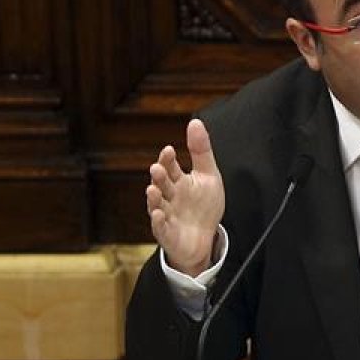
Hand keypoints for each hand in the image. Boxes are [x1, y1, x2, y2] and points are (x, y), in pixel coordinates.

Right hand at [145, 119, 225, 275]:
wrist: (204, 238)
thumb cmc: (203, 206)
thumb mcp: (208, 176)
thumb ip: (201, 151)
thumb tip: (195, 121)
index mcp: (178, 182)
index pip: (170, 167)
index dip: (168, 159)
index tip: (169, 150)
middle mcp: (169, 197)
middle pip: (161, 185)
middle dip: (159, 177)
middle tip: (157, 168)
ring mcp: (167, 215)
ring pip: (157, 205)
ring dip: (153, 198)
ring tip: (152, 189)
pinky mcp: (167, 234)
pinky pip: (160, 228)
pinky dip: (158, 222)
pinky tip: (159, 214)